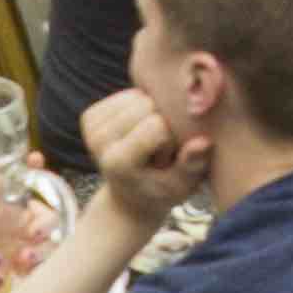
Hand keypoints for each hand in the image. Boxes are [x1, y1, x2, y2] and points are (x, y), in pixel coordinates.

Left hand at [76, 85, 205, 229]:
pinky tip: (139, 131)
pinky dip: (140, 107)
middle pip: (145, 105)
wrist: (130, 198)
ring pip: (137, 96)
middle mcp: (98, 143)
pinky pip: (127, 94)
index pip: (157, 125)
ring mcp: (91, 129)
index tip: (164, 161)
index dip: (169, 139)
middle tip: (156, 152)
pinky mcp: (90, 117)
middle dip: (160, 123)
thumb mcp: (183, 186)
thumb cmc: (162, 190)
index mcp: (118, 162)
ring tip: (149, 142)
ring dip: (151, 115)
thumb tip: (202, 142)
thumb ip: (193, 164)